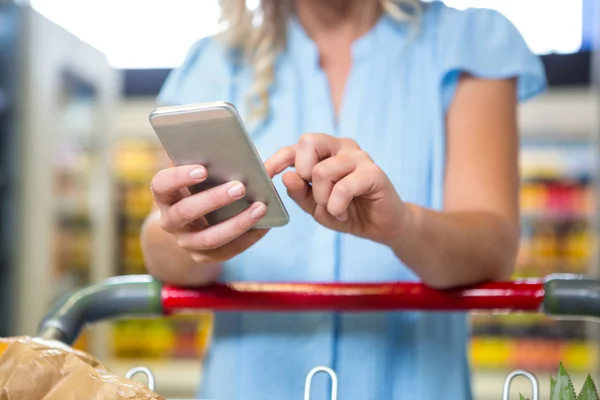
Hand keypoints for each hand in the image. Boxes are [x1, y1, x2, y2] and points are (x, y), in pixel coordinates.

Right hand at [150, 164, 272, 263]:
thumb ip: (225, 162)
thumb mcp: (206, 174)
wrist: (193, 222)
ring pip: (209, 238)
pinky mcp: (202, 256)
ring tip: (260, 208)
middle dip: (214, 199)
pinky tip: (264, 225)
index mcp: (165, 195)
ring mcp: (185, 241)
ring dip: (236, 223)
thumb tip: (266, 155)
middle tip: (240, 187)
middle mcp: (170, 220)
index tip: (202, 170)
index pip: (161, 185)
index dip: (179, 177)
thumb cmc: (204, 187)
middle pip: (186, 212)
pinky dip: (247, 238)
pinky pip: (226, 251)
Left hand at [265, 133, 412, 246]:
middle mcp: (342, 147)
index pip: (295, 147)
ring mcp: (359, 157)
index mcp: (325, 152)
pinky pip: (342, 187)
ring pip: (321, 170)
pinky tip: (344, 212)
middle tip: (314, 195)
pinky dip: (337, 206)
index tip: (265, 176)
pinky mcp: (374, 172)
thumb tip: (287, 176)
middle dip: (302, 172)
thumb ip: (299, 193)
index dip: (276, 159)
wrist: (381, 227)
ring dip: (322, 199)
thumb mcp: (315, 206)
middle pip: (308, 141)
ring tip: (335, 209)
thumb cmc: (347, 212)